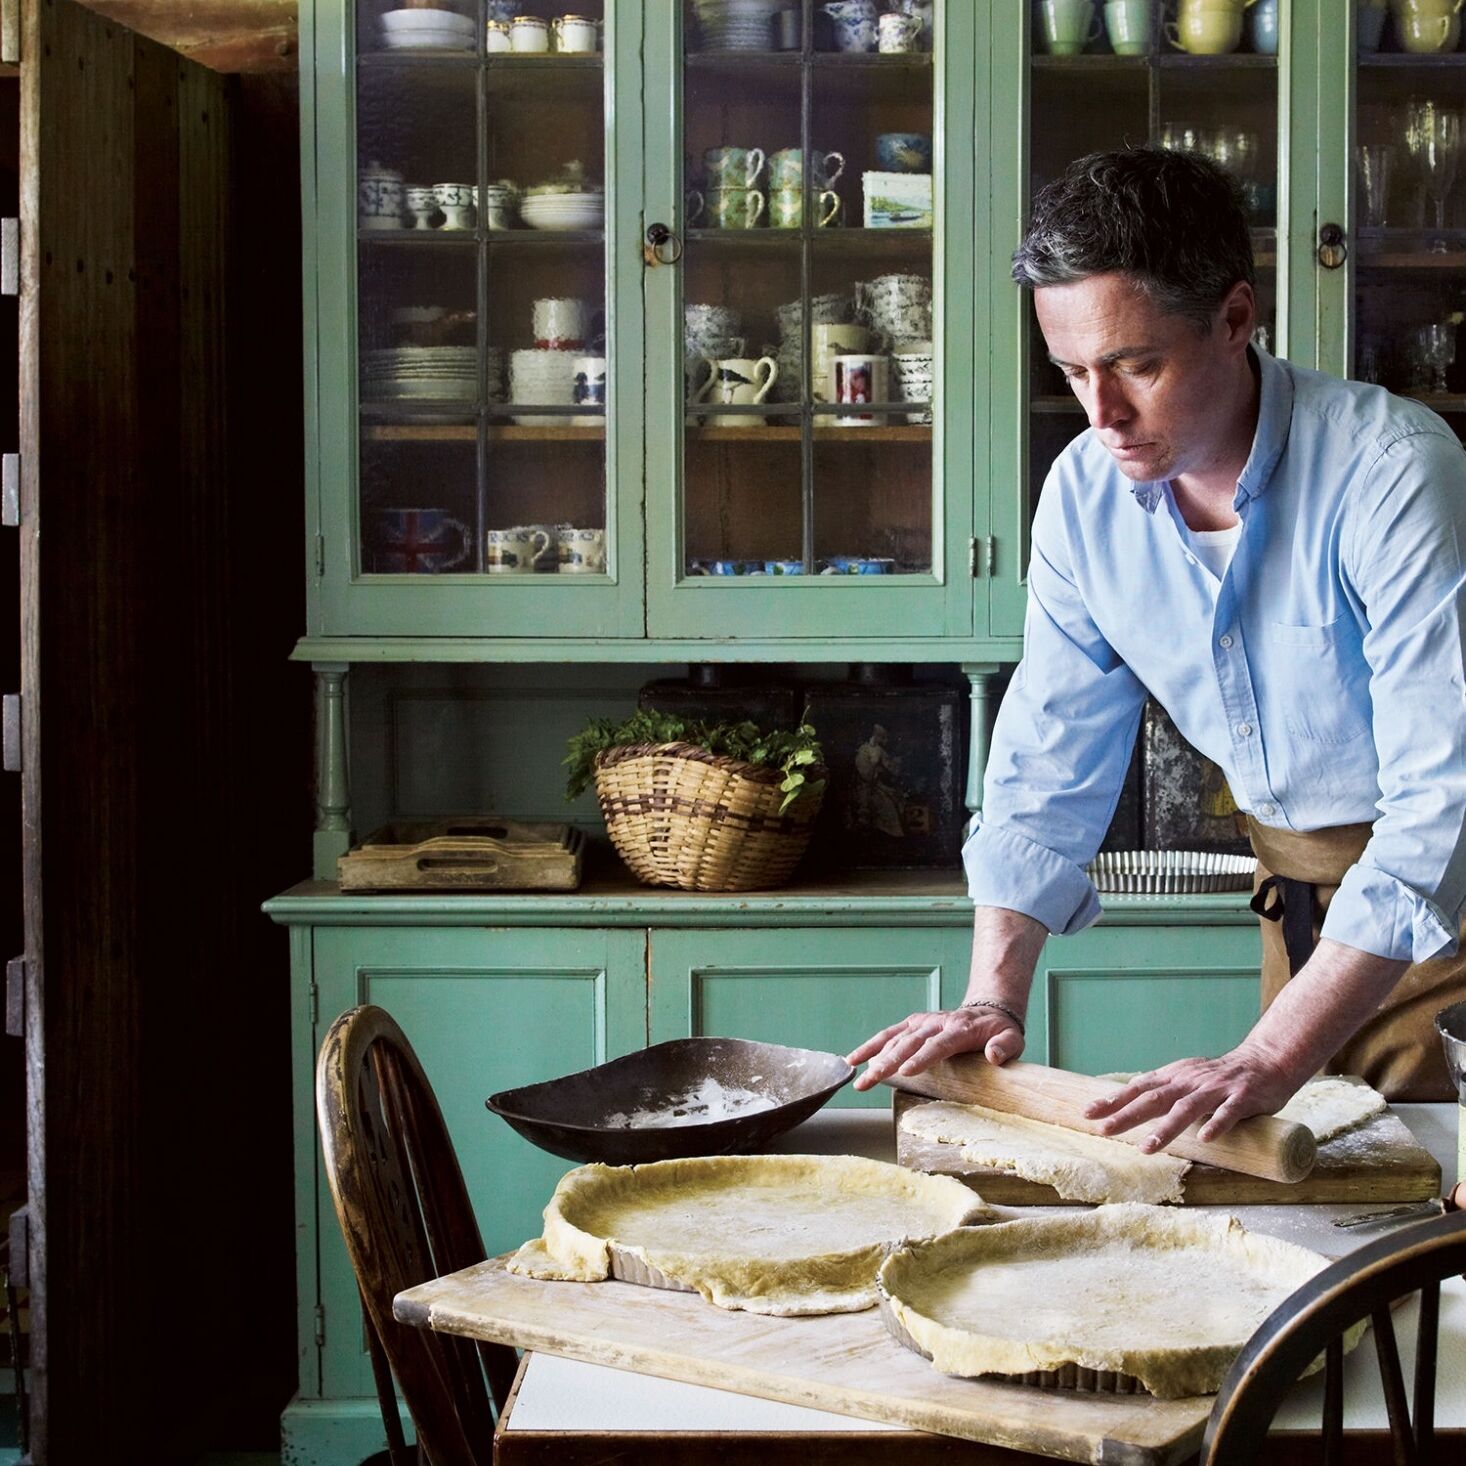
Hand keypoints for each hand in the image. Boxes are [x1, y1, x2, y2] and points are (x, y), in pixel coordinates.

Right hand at [845, 1006, 1024, 1092]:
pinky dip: (870, 1046)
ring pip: (894, 1039)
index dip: (922, 1057)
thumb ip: (1004, 1046)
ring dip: (875, 1058)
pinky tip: (854, 1060)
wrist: (988, 1011)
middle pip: (909, 1043)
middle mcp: (936, 1023)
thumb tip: (994, 1056)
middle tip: (871, 1079)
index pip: (938, 1044)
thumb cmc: (999, 1032)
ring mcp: (922, 1022)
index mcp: (960, 1029)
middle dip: (889, 1062)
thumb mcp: (1013, 1039)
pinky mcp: (912, 1024)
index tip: (906, 1071)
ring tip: (859, 1077)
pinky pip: (888, 1034)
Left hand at [1081, 1044, 1302, 1152]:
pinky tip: (1206, 1138)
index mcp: (1175, 1077)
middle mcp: (1191, 1081)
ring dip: (1166, 1128)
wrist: (1266, 1062)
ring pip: (1187, 1109)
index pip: (1138, 1088)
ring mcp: (1216, 1090)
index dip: (1113, 1100)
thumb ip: (1164, 1090)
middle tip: (1104, 1130)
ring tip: (1147, 1147)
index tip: (1088, 1113)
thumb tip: (1131, 1104)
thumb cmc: (1220, 1077)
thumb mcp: (1186, 1078)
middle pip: (1154, 1099)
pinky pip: (1228, 1113)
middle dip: (1127, 1115)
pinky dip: (1217, 1124)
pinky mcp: (1243, 1098)